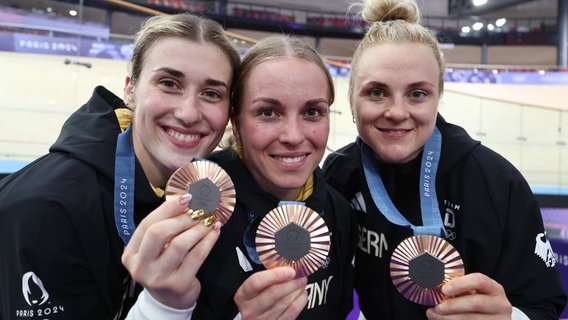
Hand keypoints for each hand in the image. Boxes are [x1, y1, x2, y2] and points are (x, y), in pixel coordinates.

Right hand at [122, 194, 220, 308]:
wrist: (169, 301)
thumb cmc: (163, 268)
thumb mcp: (155, 251)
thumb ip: (163, 229)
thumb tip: (185, 201)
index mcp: (131, 254)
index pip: (147, 224)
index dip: (168, 208)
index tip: (186, 198)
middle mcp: (141, 266)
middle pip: (158, 233)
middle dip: (181, 217)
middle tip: (198, 210)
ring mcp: (158, 277)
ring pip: (179, 244)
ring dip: (197, 228)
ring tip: (208, 220)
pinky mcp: (178, 284)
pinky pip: (196, 256)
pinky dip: (208, 240)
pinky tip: (214, 232)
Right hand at [234, 267, 307, 319]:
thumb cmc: (254, 300)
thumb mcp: (253, 288)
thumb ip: (266, 277)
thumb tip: (287, 266)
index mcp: (244, 295)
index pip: (257, 282)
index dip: (275, 274)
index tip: (289, 270)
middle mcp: (251, 309)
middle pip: (274, 292)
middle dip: (292, 281)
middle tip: (300, 275)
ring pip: (286, 302)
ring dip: (298, 289)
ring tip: (301, 282)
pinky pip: (292, 312)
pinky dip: (300, 300)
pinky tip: (301, 293)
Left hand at [426, 273, 512, 318]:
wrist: (494, 318)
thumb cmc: (481, 301)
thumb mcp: (476, 292)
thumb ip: (462, 289)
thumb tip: (439, 290)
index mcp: (495, 289)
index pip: (479, 280)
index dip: (460, 284)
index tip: (444, 289)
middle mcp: (500, 304)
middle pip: (476, 303)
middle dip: (452, 305)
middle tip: (436, 307)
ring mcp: (499, 319)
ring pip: (472, 319)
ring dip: (449, 318)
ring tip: (435, 315)